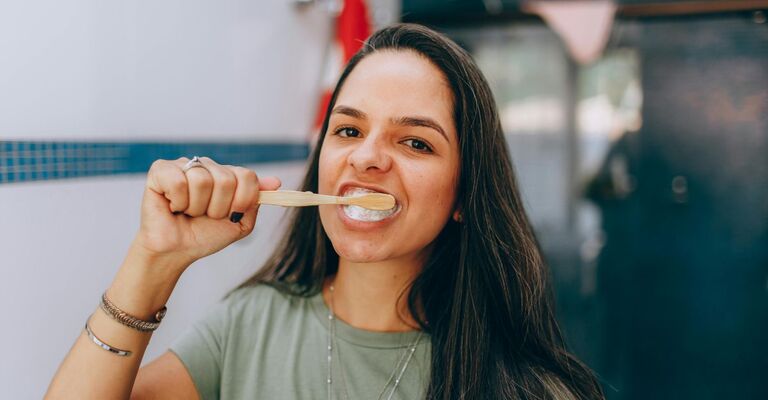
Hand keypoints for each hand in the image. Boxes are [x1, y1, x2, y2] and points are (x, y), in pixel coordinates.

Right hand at [132, 157, 280, 269]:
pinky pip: (178, 181)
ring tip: (188, 212)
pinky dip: (179, 202)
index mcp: (226, 175)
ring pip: (202, 180)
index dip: (242, 200)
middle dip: (218, 207)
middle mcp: (206, 165)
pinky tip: (173, 206)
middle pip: (226, 178)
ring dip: (197, 206)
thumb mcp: (240, 222)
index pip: (247, 176)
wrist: (177, 251)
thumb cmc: (205, 235)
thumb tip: (276, 182)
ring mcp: (183, 165)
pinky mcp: (160, 170)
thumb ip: (256, 201)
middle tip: (205, 215)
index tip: (232, 215)